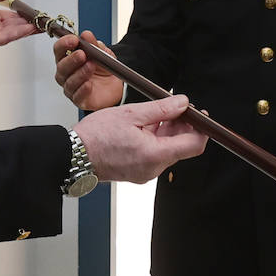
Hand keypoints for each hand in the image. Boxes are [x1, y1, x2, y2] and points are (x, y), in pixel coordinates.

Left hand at [0, 0, 38, 54]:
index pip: (11, 14)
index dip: (23, 12)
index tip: (34, 11)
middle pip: (16, 23)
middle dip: (30, 21)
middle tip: (43, 19)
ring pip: (15, 31)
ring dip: (28, 28)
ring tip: (41, 24)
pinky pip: (7, 37)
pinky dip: (18, 33)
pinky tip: (28, 29)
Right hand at [53, 30, 124, 109]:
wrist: (115, 85)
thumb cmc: (103, 69)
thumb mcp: (102, 53)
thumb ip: (94, 45)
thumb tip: (86, 35)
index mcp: (68, 58)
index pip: (59, 50)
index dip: (64, 44)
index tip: (74, 40)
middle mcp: (66, 73)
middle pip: (61, 66)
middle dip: (71, 59)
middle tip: (82, 54)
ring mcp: (71, 87)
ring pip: (69, 81)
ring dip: (80, 73)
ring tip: (91, 66)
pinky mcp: (79, 100)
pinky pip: (77, 96)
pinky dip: (83, 90)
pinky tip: (89, 84)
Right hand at [74, 95, 207, 182]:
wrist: (73, 155)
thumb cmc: (96, 135)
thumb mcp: (132, 114)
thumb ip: (162, 108)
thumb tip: (183, 102)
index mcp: (155, 154)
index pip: (194, 145)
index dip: (202, 129)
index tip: (199, 114)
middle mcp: (153, 168)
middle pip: (181, 147)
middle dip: (184, 126)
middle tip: (178, 106)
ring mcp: (145, 172)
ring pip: (168, 150)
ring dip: (169, 131)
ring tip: (158, 112)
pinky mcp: (137, 172)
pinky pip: (155, 155)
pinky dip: (156, 139)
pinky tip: (147, 124)